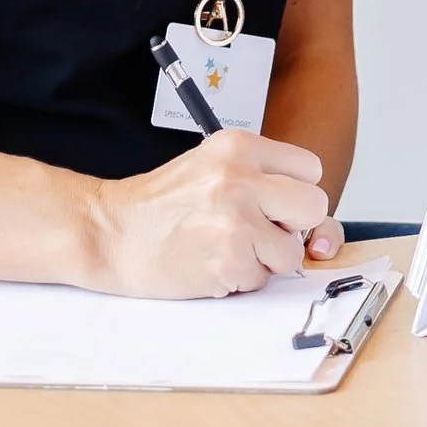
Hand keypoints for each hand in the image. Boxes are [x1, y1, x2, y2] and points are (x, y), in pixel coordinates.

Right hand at [78, 133, 343, 297]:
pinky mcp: (228, 260)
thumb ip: (262, 178)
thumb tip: (315, 218)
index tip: (274, 204)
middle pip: (314, 206)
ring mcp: (235, 220)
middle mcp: (240, 178)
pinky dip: (240, 280)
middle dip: (293, 226)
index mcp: (238, 146)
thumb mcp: (212, 166)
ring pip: (291, 252)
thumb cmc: (161, 205)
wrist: (111, 233)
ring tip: (228, 248)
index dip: (295, 192)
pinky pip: (261, 280)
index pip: (310, 168)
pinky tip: (212, 264)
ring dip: (265, 260)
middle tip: (261, 230)